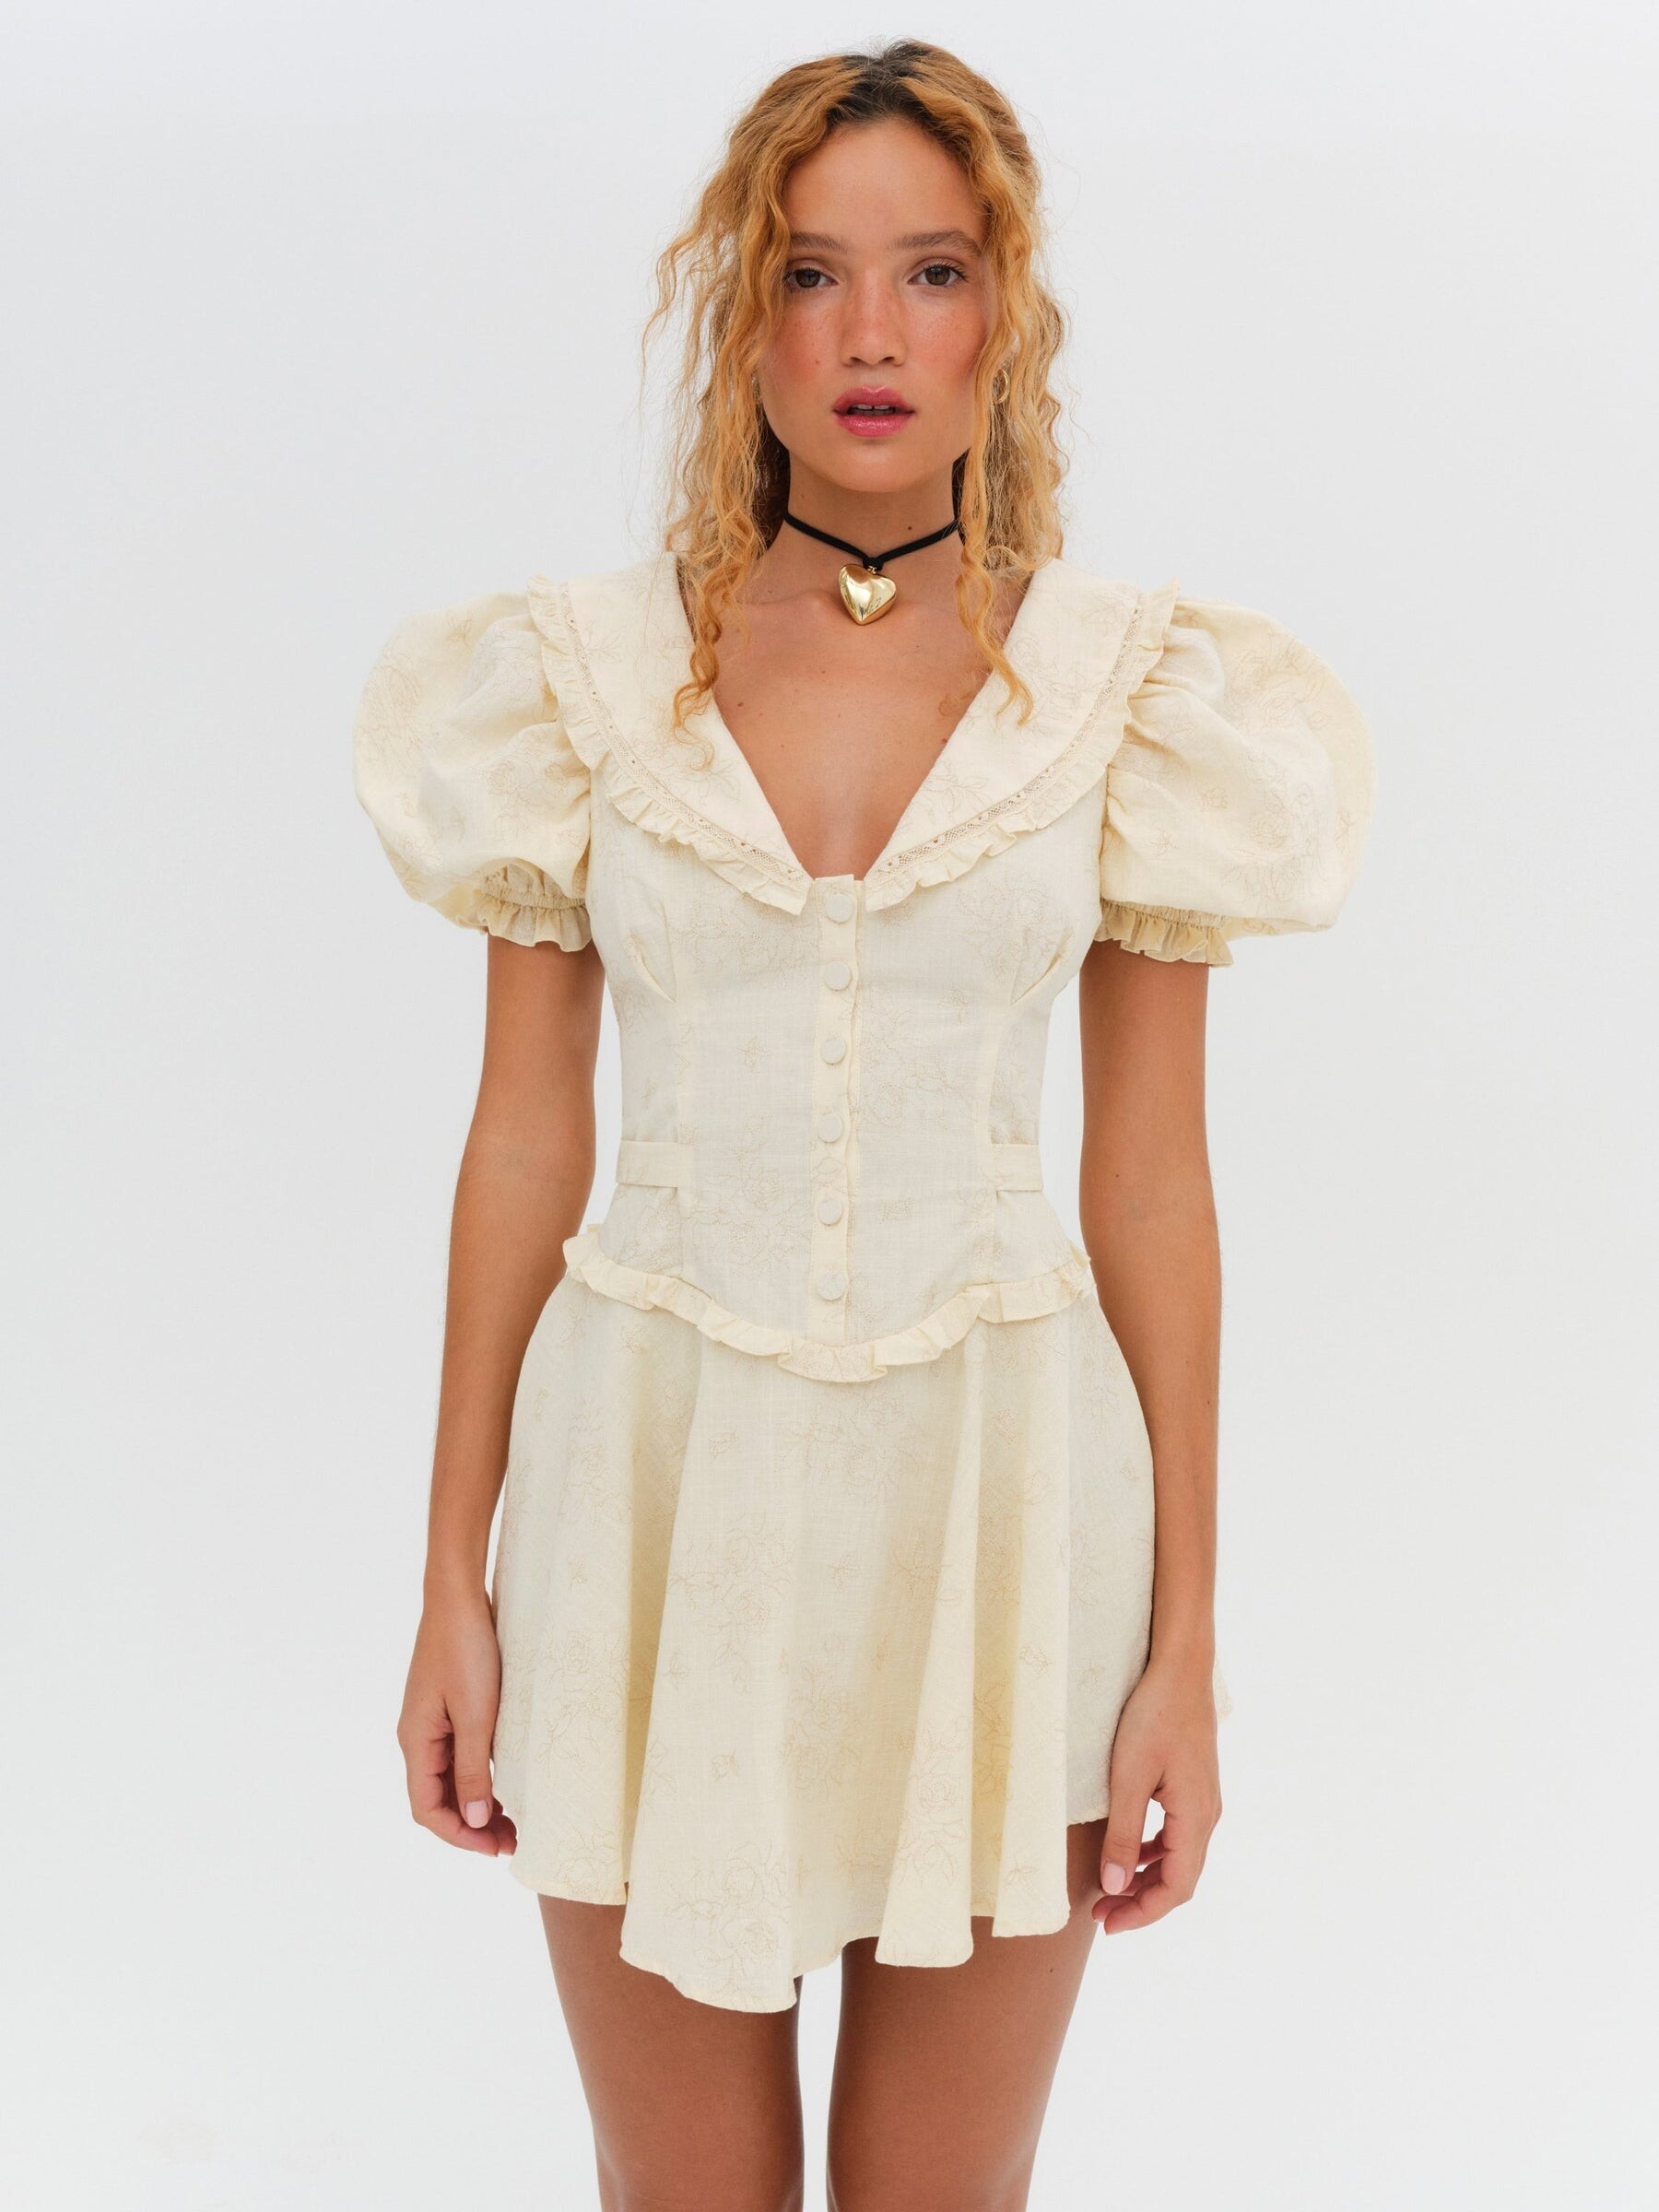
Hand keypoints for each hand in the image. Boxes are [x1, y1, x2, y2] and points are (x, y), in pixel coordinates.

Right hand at [396, 1586, 516, 1856]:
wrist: (459, 1598)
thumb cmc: (466, 1651)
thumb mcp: (475, 1715)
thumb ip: (473, 1770)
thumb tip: (474, 1820)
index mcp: (416, 1741)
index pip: (428, 1809)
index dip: (459, 1835)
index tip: (494, 1848)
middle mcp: (419, 1737)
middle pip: (439, 1798)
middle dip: (472, 1825)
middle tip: (513, 1843)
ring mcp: (433, 1722)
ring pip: (451, 1779)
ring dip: (478, 1803)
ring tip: (514, 1823)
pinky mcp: (449, 1707)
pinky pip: (461, 1755)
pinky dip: (481, 1776)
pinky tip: (507, 1784)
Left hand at [1093, 1651, 1220, 1931]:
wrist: (1179, 1668)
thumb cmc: (1154, 1717)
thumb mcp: (1129, 1777)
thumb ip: (1122, 1834)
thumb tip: (1115, 1886)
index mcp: (1196, 1819)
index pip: (1177, 1888)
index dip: (1143, 1913)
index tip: (1108, 1925)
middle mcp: (1207, 1815)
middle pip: (1180, 1878)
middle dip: (1141, 1901)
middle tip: (1100, 1913)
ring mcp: (1203, 1800)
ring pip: (1177, 1857)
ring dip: (1145, 1878)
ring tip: (1109, 1889)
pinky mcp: (1193, 1785)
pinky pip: (1175, 1834)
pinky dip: (1151, 1852)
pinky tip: (1127, 1851)